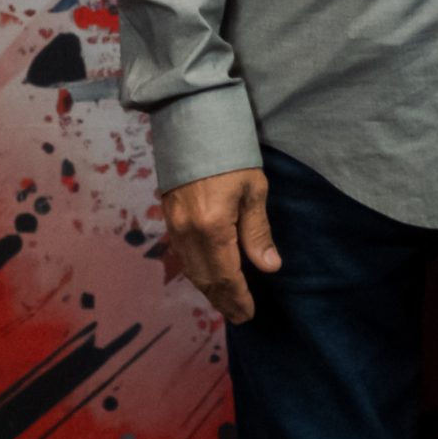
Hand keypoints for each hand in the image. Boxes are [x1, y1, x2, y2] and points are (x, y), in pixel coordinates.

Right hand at [161, 165, 280, 323]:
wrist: (193, 123)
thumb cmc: (231, 154)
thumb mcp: (254, 189)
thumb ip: (257, 232)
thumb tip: (269, 267)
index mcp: (212, 227)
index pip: (226, 276)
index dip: (238, 297)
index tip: (249, 313)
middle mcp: (188, 232)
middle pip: (205, 278)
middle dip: (223, 300)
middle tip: (239, 316)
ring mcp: (174, 226)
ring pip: (191, 270)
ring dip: (209, 289)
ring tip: (226, 302)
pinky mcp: (168, 217)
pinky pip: (182, 256)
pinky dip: (196, 272)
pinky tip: (208, 276)